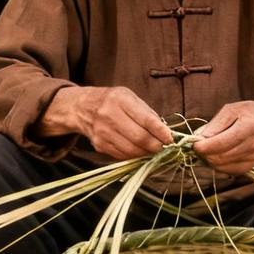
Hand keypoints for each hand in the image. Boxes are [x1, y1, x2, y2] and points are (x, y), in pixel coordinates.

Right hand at [49, 86, 171, 159]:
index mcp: (120, 100)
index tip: (170, 138)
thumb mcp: (130, 97)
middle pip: (139, 138)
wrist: (83, 107)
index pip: (145, 119)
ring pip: (131, 150)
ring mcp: (102, 132)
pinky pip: (122, 156)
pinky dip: (134, 156)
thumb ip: (147, 113)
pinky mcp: (99, 145)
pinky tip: (139, 150)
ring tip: (152, 149)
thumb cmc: (112, 101)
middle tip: (163, 147)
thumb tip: (164, 132)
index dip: (160, 131)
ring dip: (146, 153)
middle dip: (156, 146)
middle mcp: (109, 115)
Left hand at [193, 101, 253, 175]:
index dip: (204, 146)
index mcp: (249, 127)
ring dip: (210, 160)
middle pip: (221, 157)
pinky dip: (218, 165)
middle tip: (197, 147)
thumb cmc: (245, 113)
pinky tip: (216, 156)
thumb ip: (214, 125)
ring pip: (223, 166)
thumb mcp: (229, 110)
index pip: (221, 143)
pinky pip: (229, 171)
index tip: (194, 144)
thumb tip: (199, 138)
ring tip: (206, 150)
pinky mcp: (252, 166)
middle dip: (204, 154)